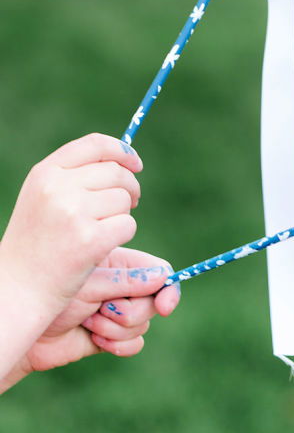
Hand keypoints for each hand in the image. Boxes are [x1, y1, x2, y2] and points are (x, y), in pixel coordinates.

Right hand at [0, 133, 142, 320]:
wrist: (18, 287)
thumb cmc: (36, 243)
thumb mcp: (43, 198)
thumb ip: (75, 175)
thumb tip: (124, 161)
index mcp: (46, 173)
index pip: (95, 145)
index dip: (122, 151)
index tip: (135, 164)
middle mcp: (58, 187)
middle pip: (116, 173)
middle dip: (130, 188)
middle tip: (128, 205)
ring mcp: (73, 213)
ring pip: (124, 200)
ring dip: (122, 215)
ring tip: (99, 231)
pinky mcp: (90, 240)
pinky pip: (128, 225)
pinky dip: (122, 235)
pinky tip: (101, 246)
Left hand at [0, 248, 180, 391]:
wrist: (28, 332)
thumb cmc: (51, 296)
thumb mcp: (92, 284)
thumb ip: (128, 280)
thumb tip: (163, 278)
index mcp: (121, 265)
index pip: (159, 272)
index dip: (168, 289)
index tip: (164, 306)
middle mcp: (123, 288)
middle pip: (153, 301)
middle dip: (130, 312)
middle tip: (102, 309)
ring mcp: (119, 313)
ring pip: (143, 325)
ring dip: (115, 328)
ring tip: (88, 322)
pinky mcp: (114, 338)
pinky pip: (135, 344)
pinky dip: (117, 345)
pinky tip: (94, 339)